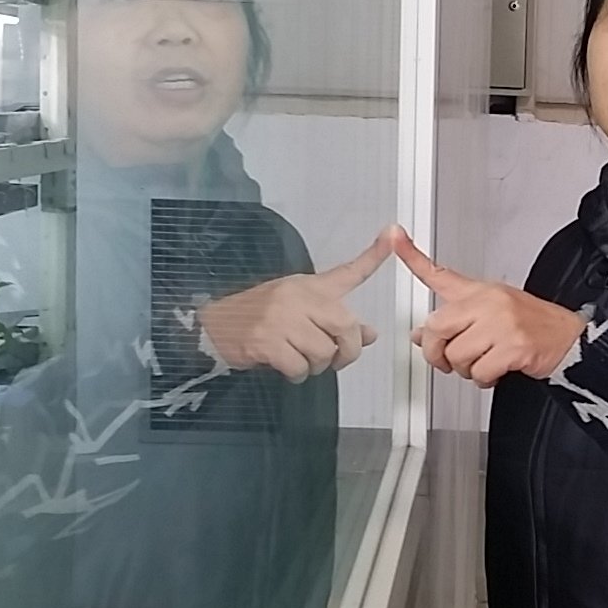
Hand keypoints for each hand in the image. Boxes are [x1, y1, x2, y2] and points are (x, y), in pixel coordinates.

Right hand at [197, 229, 391, 381]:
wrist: (215, 324)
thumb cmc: (260, 316)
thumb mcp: (299, 309)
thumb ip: (335, 321)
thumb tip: (369, 333)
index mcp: (310, 286)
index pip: (348, 271)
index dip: (373, 254)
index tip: (393, 232)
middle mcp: (299, 298)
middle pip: (347, 328)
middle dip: (347, 352)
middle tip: (335, 360)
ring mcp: (281, 318)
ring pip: (323, 353)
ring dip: (317, 367)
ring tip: (300, 360)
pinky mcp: (266, 341)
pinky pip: (299, 367)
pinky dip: (296, 374)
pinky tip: (285, 367)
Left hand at [392, 227, 586, 388]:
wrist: (568, 339)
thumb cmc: (530, 326)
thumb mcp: (491, 315)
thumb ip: (454, 323)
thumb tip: (421, 335)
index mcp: (479, 291)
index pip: (439, 272)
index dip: (412, 255)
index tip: (394, 236)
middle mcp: (488, 302)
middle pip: (437, 328)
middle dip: (438, 353)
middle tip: (448, 361)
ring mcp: (501, 323)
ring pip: (456, 354)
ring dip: (466, 370)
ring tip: (483, 363)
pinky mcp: (513, 346)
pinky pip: (479, 371)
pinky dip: (484, 379)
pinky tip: (496, 372)